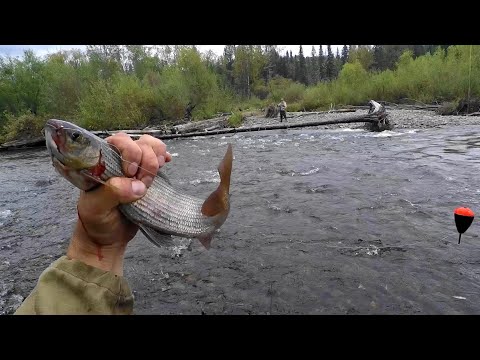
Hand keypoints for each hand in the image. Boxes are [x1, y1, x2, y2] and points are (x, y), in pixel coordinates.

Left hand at [66, 133, 171, 275]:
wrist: (108, 237)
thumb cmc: (97, 220)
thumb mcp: (96, 208)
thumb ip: (112, 193)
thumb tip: (137, 186)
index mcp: (101, 162)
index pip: (118, 141)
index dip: (130, 152)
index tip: (130, 173)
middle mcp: (118, 159)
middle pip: (139, 143)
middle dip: (146, 161)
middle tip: (142, 184)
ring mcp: (134, 166)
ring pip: (151, 146)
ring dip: (156, 159)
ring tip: (151, 178)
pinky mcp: (147, 175)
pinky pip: (159, 156)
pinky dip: (164, 156)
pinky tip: (166, 163)